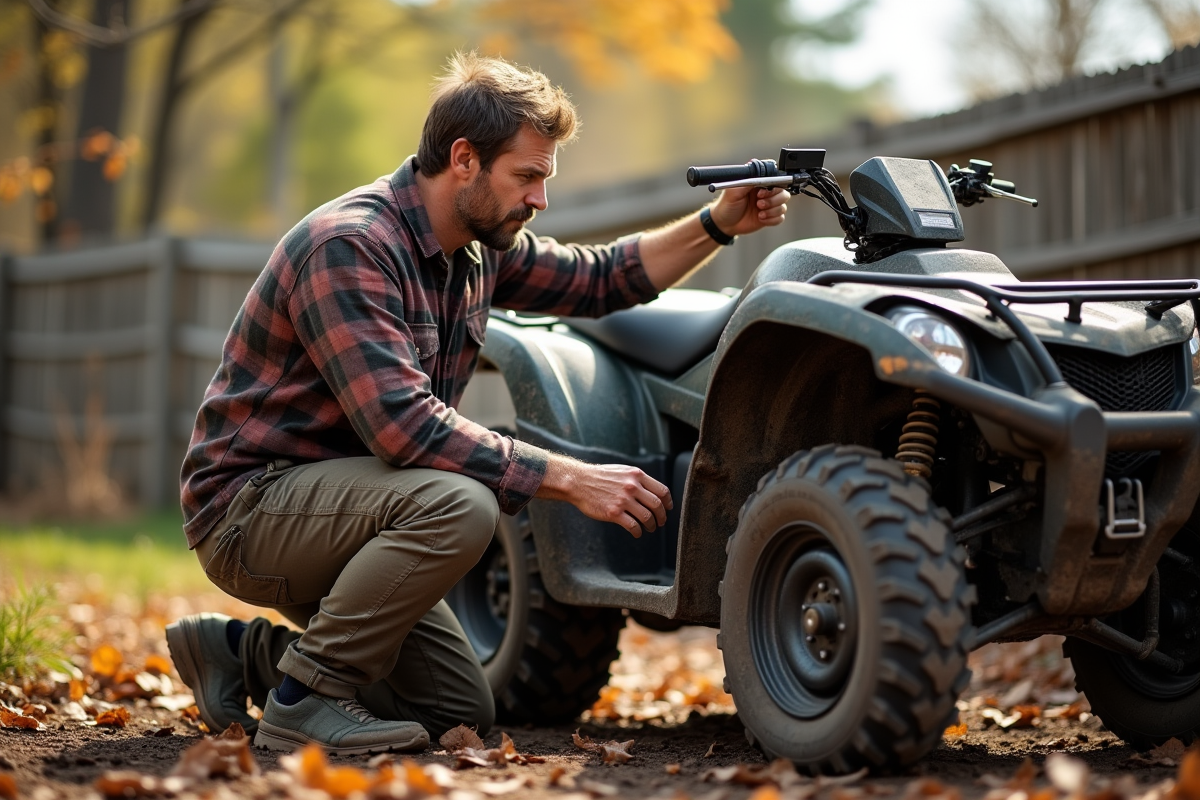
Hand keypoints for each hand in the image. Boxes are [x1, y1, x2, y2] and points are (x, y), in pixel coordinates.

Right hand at [538, 454, 672, 537]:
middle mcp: (632, 487)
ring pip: (647, 517)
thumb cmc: (599, 476)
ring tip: (649, 528)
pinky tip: (637, 533)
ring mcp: (623, 500)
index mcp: (636, 476)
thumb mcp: (622, 471)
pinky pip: (633, 526)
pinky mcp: (614, 513)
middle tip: (660, 522)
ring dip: (651, 526)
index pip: (661, 490)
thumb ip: (637, 479)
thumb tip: (652, 491)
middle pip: (657, 505)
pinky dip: (638, 532)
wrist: (579, 482)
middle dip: (661, 517)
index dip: (668, 502)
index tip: (668, 508)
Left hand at [709, 186, 786, 236]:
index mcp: (758, 184)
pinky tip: (761, 219)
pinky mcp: (769, 217)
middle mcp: (765, 193)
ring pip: (783, 206)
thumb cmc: (727, 205)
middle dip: (773, 200)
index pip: (775, 180)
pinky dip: (772, 219)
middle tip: (759, 204)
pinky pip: (780, 218)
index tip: (761, 193)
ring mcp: (768, 205)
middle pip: (783, 193)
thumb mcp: (733, 191)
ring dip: (772, 210)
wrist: (724, 224)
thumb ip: (747, 182)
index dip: (772, 187)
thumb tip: (759, 176)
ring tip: (759, 212)